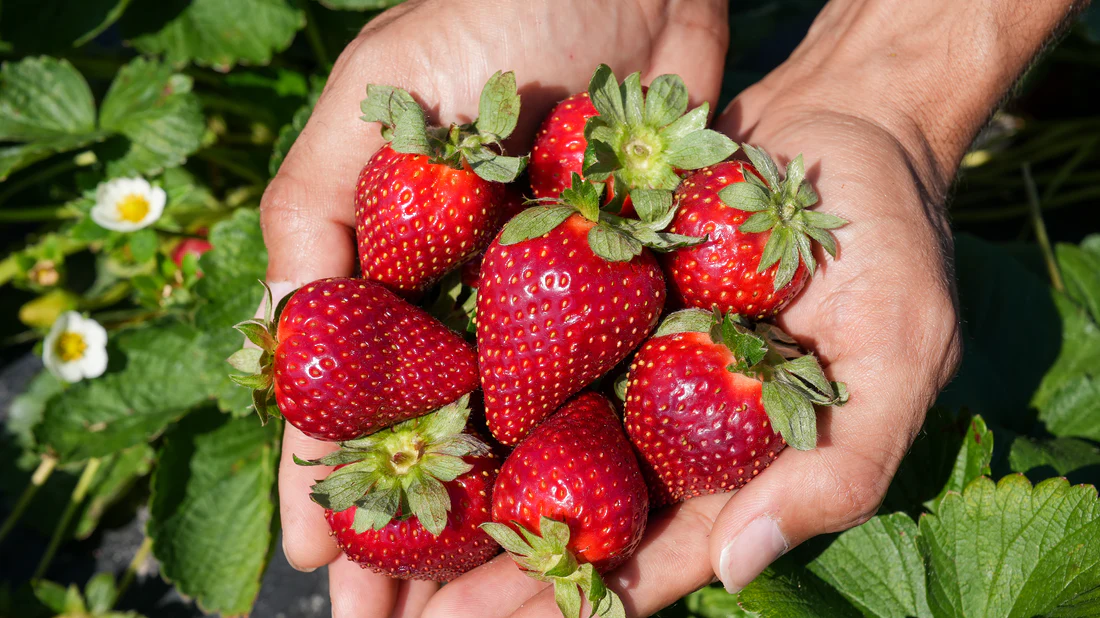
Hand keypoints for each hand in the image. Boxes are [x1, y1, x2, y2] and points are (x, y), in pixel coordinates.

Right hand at [260, 1, 730, 615]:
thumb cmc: (496, 12)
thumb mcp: (382, 91)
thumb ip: (320, 206)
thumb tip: (281, 337)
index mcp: (400, 265)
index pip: (353, 397)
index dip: (331, 481)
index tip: (321, 565)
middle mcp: (472, 303)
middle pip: (435, 442)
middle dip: (413, 537)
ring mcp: (556, 309)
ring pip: (520, 443)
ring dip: (501, 530)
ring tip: (492, 615)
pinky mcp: (636, 301)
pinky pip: (613, 399)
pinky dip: (597, 469)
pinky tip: (592, 541)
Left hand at [420, 6, 969, 617]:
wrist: (843, 122)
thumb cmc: (889, 246)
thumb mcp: (897, 356)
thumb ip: (836, 470)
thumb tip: (733, 569)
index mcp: (729, 461)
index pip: (643, 551)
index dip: (571, 595)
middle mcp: (662, 422)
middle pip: (567, 509)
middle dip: (490, 567)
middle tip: (401, 612)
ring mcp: (621, 357)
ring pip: (531, 439)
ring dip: (462, 489)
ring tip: (377, 540)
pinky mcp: (590, 290)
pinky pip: (523, 341)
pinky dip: (471, 379)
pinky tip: (400, 408)